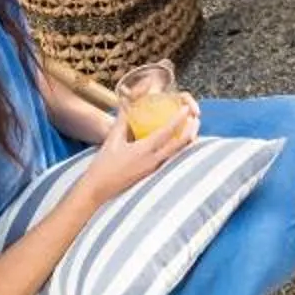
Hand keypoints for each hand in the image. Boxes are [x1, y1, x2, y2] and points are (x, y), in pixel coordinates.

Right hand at [78, 95, 196, 204]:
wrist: (98, 189)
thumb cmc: (103, 165)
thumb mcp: (112, 139)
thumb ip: (122, 121)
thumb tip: (128, 104)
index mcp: (144, 150)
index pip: (167, 132)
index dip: (179, 119)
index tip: (187, 108)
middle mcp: (153, 160)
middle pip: (180, 144)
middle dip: (191, 129)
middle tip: (196, 116)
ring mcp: (154, 168)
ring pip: (177, 152)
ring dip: (186, 138)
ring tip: (191, 126)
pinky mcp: (152, 173)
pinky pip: (170, 158)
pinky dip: (178, 147)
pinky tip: (177, 140)